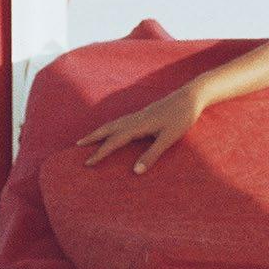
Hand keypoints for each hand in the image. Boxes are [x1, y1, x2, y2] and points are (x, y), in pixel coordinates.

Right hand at [75, 83, 204, 174]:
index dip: (100, 152)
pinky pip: (123, 121)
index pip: (114, 141)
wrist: (191, 96)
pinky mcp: (146, 113)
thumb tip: (135, 171)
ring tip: (90, 137)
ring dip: (101, 130)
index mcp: (138, 125)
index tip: (87, 163)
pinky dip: (113, 126)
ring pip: (115, 123)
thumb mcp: (168, 138)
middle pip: (109, 128)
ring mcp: (140, 114)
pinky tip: (115, 130)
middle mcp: (136, 118)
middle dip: (93, 137)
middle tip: (77, 145)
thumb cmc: (182, 117)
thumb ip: (152, 154)